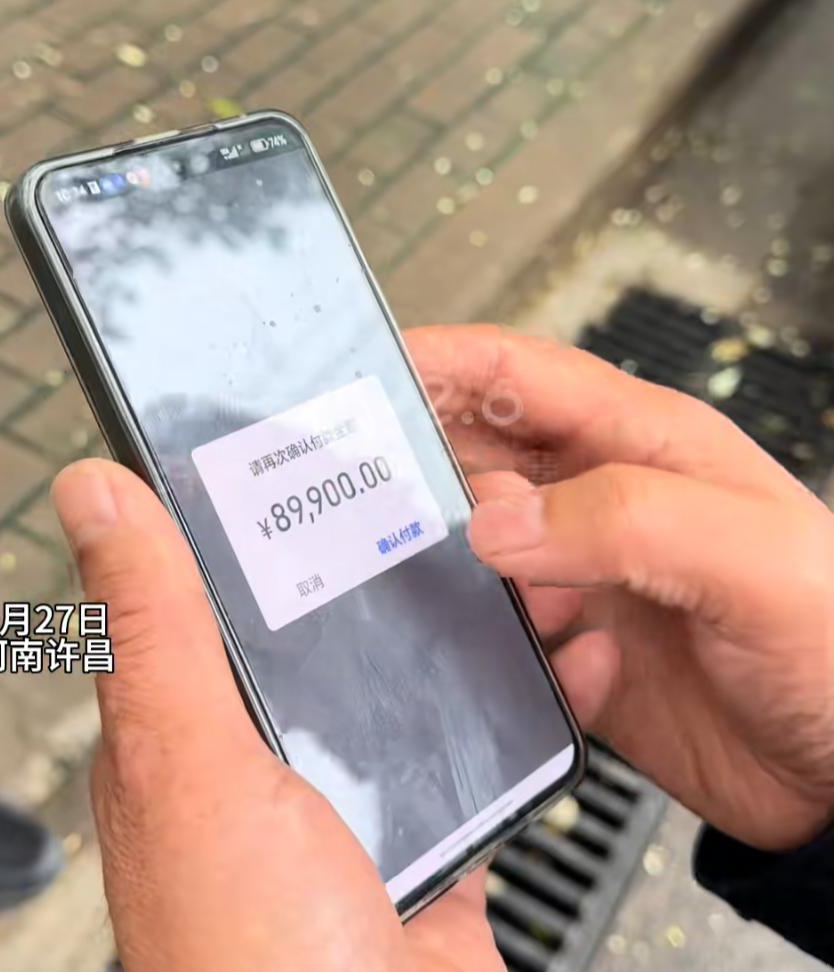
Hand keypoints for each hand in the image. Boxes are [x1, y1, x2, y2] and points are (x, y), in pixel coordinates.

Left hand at [53, 460, 504, 971]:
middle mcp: (272, 741)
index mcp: (197, 712)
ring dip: (459, 615)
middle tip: (439, 483)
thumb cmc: (248, 953)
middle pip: (326, 616)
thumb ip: (152, 629)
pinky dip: (525, 695)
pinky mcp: (427, 822)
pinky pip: (479, 735)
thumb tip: (93, 493)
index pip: (214, 579)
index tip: (304, 439)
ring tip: (509, 549)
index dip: (251, 506)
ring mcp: (355, 781)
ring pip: (408, 667)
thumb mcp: (192, 761)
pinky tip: (557, 658)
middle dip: (380, 552)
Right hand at [407, 323, 833, 850]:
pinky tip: (547, 665)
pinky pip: (498, 632)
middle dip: (416, 461)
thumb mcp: (748, 555)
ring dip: (449, 566)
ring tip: (435, 585)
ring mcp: (580, 576)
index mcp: (641, 446)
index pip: (518, 375)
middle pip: (477, 454)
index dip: (441, 361)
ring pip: (473, 547)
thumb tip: (495, 522)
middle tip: (360, 487)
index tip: (370, 370)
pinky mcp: (568, 647)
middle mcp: (599, 503)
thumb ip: (624, 519)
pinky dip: (498, 647)